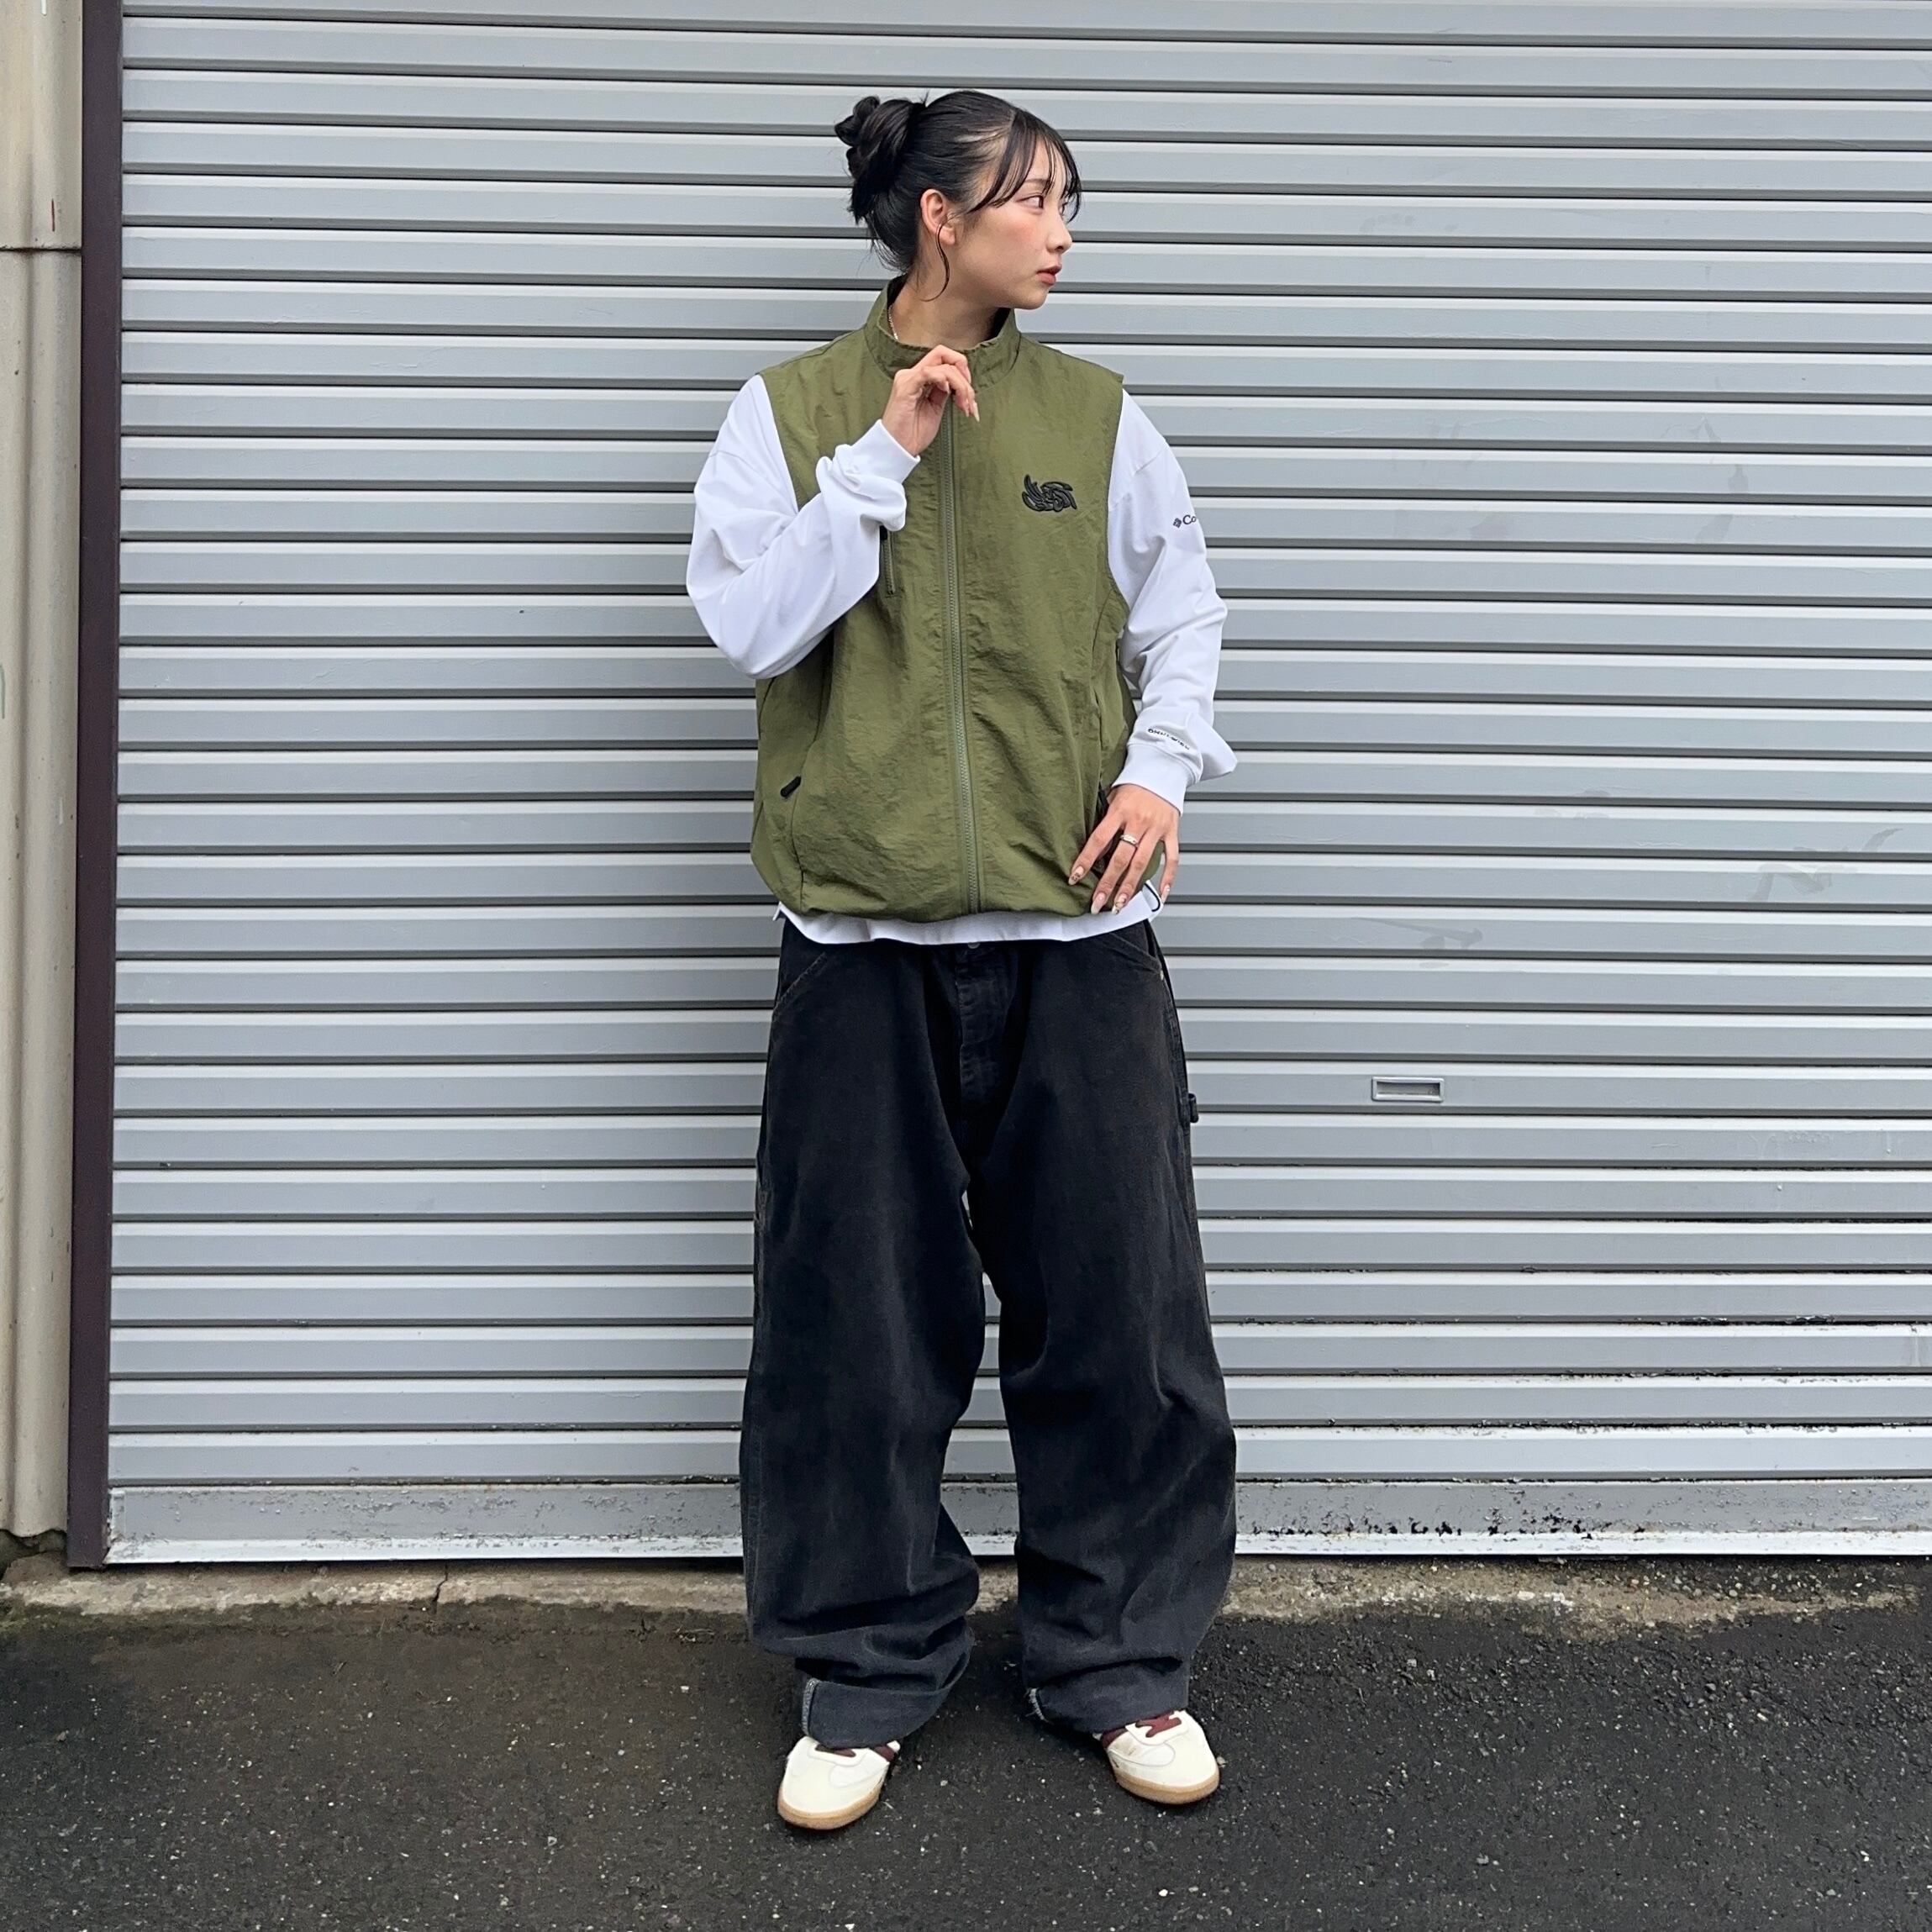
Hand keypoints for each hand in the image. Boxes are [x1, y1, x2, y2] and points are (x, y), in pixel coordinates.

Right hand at [880, 346, 978, 456]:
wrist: (898, 449)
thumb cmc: (913, 433)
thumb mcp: (935, 408)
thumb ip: (943, 393)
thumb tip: (959, 385)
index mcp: (918, 378)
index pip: (943, 358)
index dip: (961, 370)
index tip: (969, 394)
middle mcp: (912, 374)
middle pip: (943, 354)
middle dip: (964, 374)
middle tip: (970, 399)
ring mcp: (908, 379)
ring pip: (942, 365)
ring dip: (961, 385)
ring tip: (964, 406)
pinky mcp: (905, 387)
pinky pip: (928, 373)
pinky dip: (944, 380)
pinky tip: (948, 392)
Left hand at [1069, 783, 1180, 912]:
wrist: (1164, 768)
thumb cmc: (1135, 784)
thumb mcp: (1113, 796)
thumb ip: (1106, 821)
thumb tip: (1093, 849)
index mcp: (1120, 811)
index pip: (1098, 840)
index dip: (1085, 860)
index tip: (1075, 878)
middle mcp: (1139, 821)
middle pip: (1120, 858)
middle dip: (1107, 883)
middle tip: (1097, 902)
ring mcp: (1157, 828)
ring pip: (1142, 863)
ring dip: (1130, 887)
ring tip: (1120, 904)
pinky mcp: (1172, 831)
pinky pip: (1172, 858)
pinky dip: (1168, 878)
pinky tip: (1162, 894)